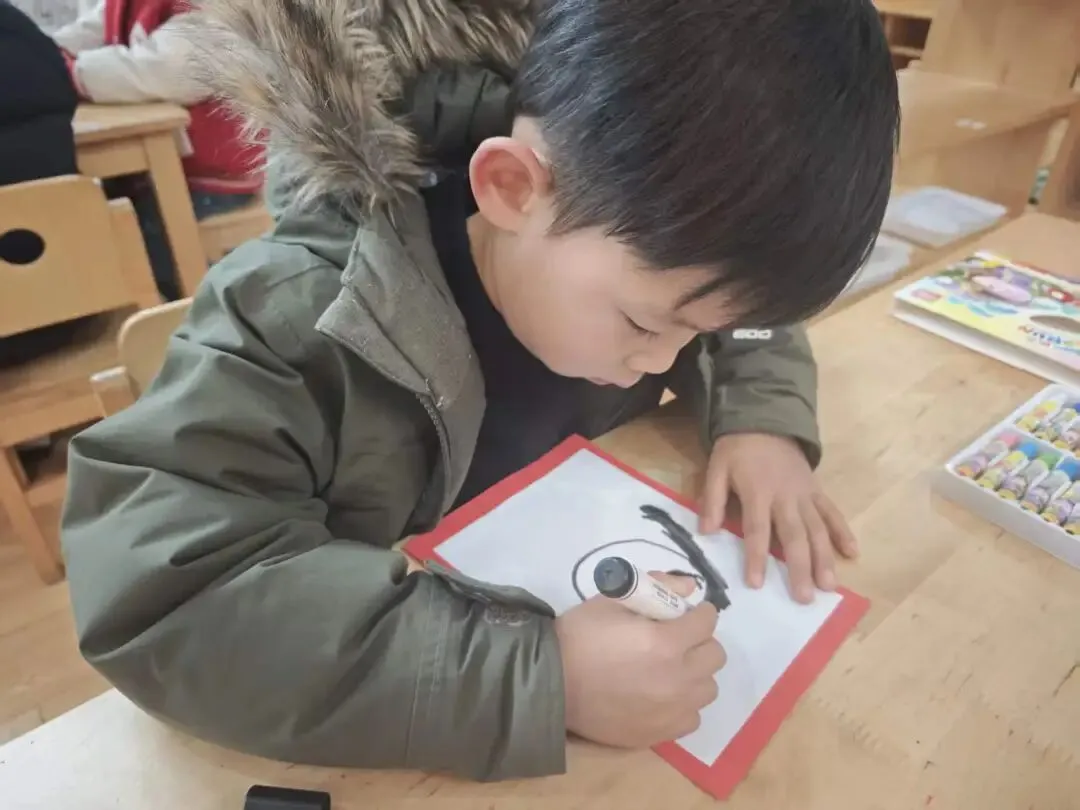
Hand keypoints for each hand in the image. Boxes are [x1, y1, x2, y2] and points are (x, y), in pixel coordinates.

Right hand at [556, 574, 725, 747]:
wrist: (552, 684)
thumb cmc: (580, 636)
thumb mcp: (612, 599)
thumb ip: (656, 587)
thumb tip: (689, 587)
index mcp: (665, 642)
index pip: (707, 622)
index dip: (699, 613)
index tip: (688, 613)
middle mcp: (677, 678)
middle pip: (715, 656)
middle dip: (700, 642)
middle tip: (678, 640)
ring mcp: (671, 709)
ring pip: (707, 688)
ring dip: (695, 674)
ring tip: (671, 670)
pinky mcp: (661, 732)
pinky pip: (692, 717)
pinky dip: (683, 704)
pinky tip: (662, 695)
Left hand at [699, 433, 856, 602]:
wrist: (765, 419)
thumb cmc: (737, 449)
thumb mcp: (716, 468)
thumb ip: (712, 499)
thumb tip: (706, 531)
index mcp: (758, 492)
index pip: (757, 530)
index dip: (756, 557)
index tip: (756, 583)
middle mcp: (786, 497)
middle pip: (795, 536)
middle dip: (800, 568)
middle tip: (804, 597)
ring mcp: (805, 494)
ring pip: (818, 529)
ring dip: (825, 558)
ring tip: (829, 585)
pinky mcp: (817, 490)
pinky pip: (832, 512)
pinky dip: (843, 531)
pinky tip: (853, 552)